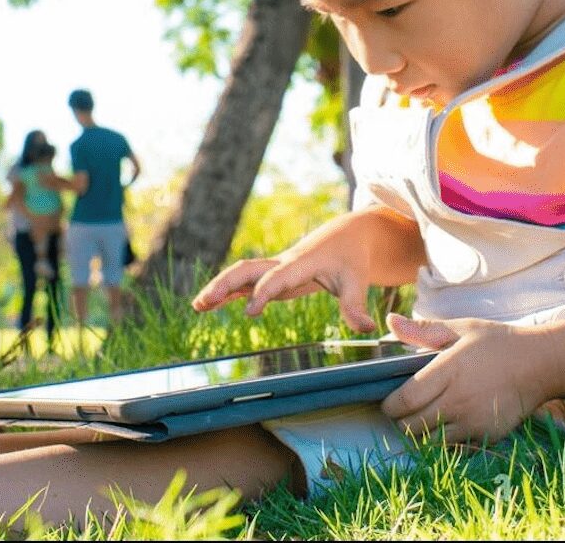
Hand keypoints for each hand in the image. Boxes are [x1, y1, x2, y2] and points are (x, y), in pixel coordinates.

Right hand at [191, 244, 376, 332]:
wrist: (347, 236)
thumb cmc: (351, 260)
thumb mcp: (357, 281)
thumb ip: (356, 305)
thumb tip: (367, 329)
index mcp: (301, 263)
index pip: (277, 277)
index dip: (264, 292)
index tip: (250, 312)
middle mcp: (282, 264)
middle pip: (248, 269)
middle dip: (226, 284)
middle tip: (205, 302)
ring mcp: (274, 269)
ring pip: (241, 274)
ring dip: (219, 288)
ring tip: (196, 306)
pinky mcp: (272, 276)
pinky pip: (244, 283)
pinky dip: (226, 293)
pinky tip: (207, 306)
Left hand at [380, 313, 552, 442]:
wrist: (540, 364)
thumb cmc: (497, 343)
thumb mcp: (461, 329)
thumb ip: (423, 330)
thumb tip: (389, 321)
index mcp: (449, 369)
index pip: (406, 398)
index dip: (391, 405)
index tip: (389, 402)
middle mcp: (459, 398)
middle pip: (414, 425)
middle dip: (402, 422)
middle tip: (403, 412)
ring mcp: (474, 420)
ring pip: (431, 441)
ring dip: (422, 434)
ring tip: (423, 420)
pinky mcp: (487, 435)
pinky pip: (454, 448)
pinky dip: (445, 441)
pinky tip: (447, 425)